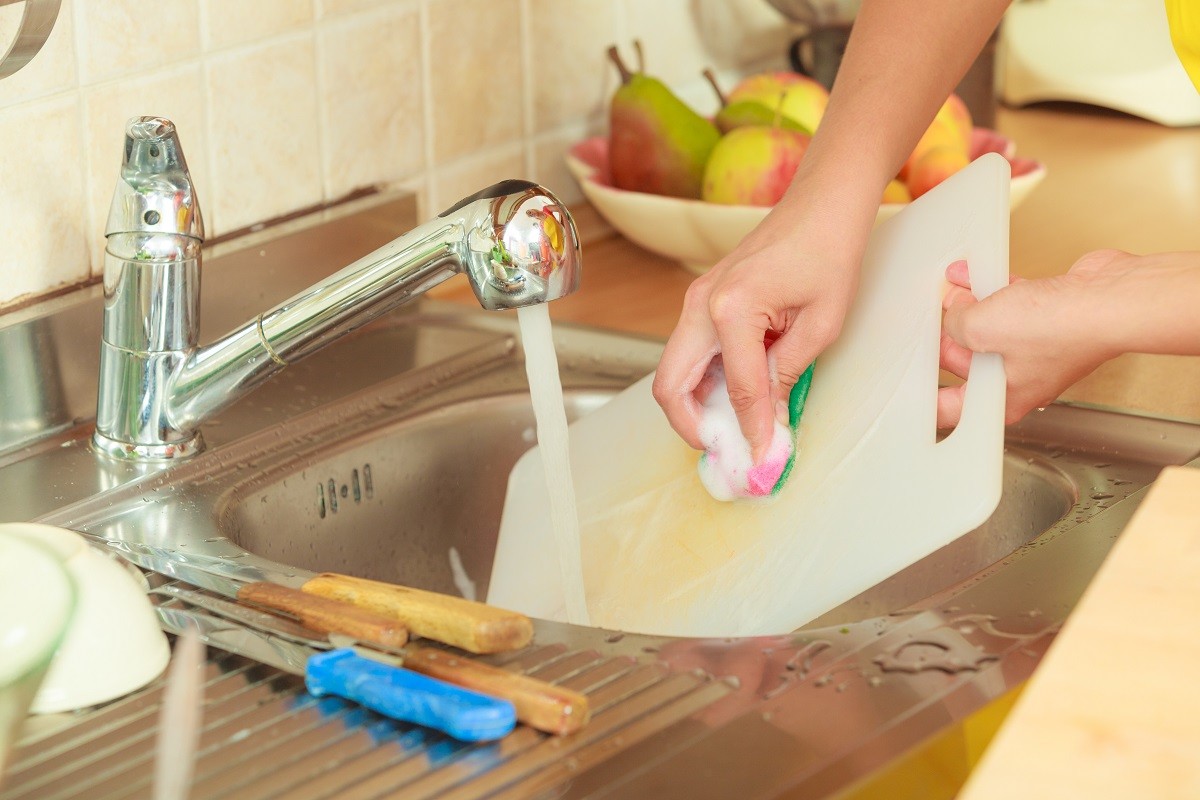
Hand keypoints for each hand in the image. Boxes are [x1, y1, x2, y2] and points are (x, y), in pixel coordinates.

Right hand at [652, 206, 862, 460]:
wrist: (821, 204)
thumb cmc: (830, 251)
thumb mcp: (822, 323)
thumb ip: (788, 374)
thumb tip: (771, 420)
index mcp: (731, 308)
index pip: (736, 389)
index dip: (750, 430)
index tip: (762, 458)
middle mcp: (700, 305)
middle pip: (670, 385)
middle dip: (691, 426)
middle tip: (725, 450)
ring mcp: (695, 301)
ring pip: (674, 372)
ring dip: (695, 406)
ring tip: (732, 429)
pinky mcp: (702, 302)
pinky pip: (689, 354)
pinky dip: (703, 383)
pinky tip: (735, 397)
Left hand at [937, 251, 1129, 426]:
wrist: (1110, 300)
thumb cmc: (1063, 328)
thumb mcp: (982, 326)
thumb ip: (956, 322)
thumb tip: (954, 313)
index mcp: (1002, 399)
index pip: (952, 409)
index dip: (927, 399)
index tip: (909, 389)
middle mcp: (1020, 379)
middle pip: (967, 363)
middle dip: (947, 336)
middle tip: (931, 317)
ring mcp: (1036, 349)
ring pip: (990, 330)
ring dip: (970, 306)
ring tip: (952, 287)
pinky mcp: (1050, 320)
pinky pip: (1013, 307)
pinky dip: (995, 292)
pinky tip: (980, 274)